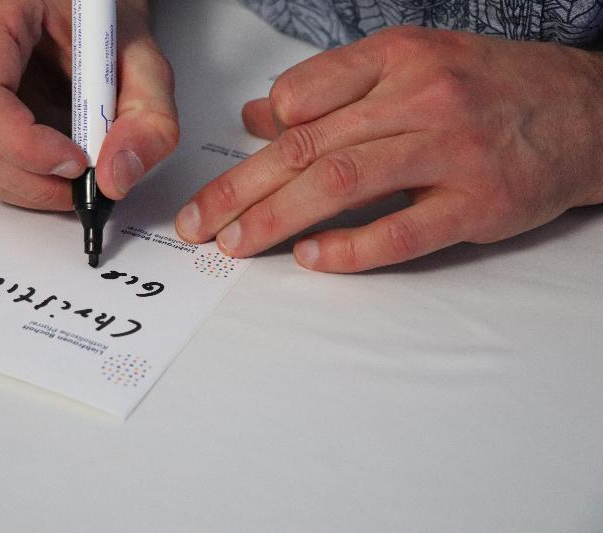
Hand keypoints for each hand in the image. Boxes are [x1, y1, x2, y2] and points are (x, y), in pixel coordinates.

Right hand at [0, 0, 177, 209]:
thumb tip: (117, 177)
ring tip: (69, 173)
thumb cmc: (96, 15)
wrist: (76, 0)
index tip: (75, 163)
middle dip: (33, 179)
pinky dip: (11, 171)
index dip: (26, 146)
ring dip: (23, 181)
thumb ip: (148, 119)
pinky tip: (46, 162)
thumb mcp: (141, 57)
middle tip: (81, 185)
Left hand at [175, 27, 602, 271]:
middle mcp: (420, 98)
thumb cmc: (490, 89)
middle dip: (240, 188)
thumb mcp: (411, 65)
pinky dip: (350, 248)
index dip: (253, 140)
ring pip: (343, 183)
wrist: (587, 112)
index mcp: (398, 58)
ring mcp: (451, 151)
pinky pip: (402, 230)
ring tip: (234, 243)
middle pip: (307, 146)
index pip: (303, 94)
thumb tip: (261, 113)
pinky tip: (310, 258)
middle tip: (198, 221)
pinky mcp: (478, 203)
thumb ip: (334, 87)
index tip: (221, 175)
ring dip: (277, 217)